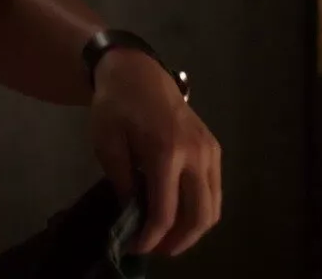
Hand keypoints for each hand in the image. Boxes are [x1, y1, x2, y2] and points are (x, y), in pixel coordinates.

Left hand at [87, 49, 221, 256]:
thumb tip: (133, 216)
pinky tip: (178, 212)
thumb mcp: (106, 144)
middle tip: (154, 248)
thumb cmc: (115, 106)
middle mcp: (195, 155)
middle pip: (199, 216)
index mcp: (166, 153)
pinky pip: (215, 191)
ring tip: (167, 236)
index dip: (150, 238)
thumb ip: (122, 183)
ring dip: (193, 230)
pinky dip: (200, 210)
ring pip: (214, 208)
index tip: (133, 247)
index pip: (165, 212)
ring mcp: (209, 151)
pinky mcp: (214, 148)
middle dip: (178, 242)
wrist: (138, 72)